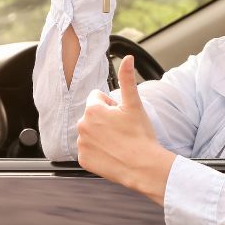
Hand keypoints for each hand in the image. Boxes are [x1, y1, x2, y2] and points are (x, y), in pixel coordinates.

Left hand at [77, 55, 175, 204]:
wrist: (143, 167)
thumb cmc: (140, 135)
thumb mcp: (134, 104)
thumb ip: (127, 78)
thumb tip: (128, 58)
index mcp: (92, 109)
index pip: (97, 98)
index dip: (112, 105)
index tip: (121, 116)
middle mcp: (81, 125)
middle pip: (93, 115)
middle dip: (105, 120)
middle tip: (121, 130)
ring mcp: (81, 144)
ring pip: (90, 133)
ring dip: (100, 135)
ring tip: (118, 143)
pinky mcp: (83, 160)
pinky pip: (88, 150)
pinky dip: (97, 151)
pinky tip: (111, 153)